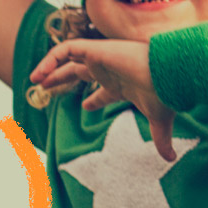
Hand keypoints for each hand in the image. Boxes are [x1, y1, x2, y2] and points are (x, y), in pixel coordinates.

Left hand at [30, 38, 179, 159]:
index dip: (93, 100)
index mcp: (122, 85)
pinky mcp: (96, 49)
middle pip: (80, 70)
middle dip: (62, 77)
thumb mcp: (159, 121)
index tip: (85, 107)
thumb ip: (161, 139)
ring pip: (70, 57)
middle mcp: (110, 70)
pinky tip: (40, 73)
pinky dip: (51, 58)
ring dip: (51, 67)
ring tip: (35, 79)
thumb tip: (172, 159)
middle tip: (44, 86)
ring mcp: (102, 58)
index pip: (104, 90)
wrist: (167, 74)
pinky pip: (66, 48)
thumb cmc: (163, 94)